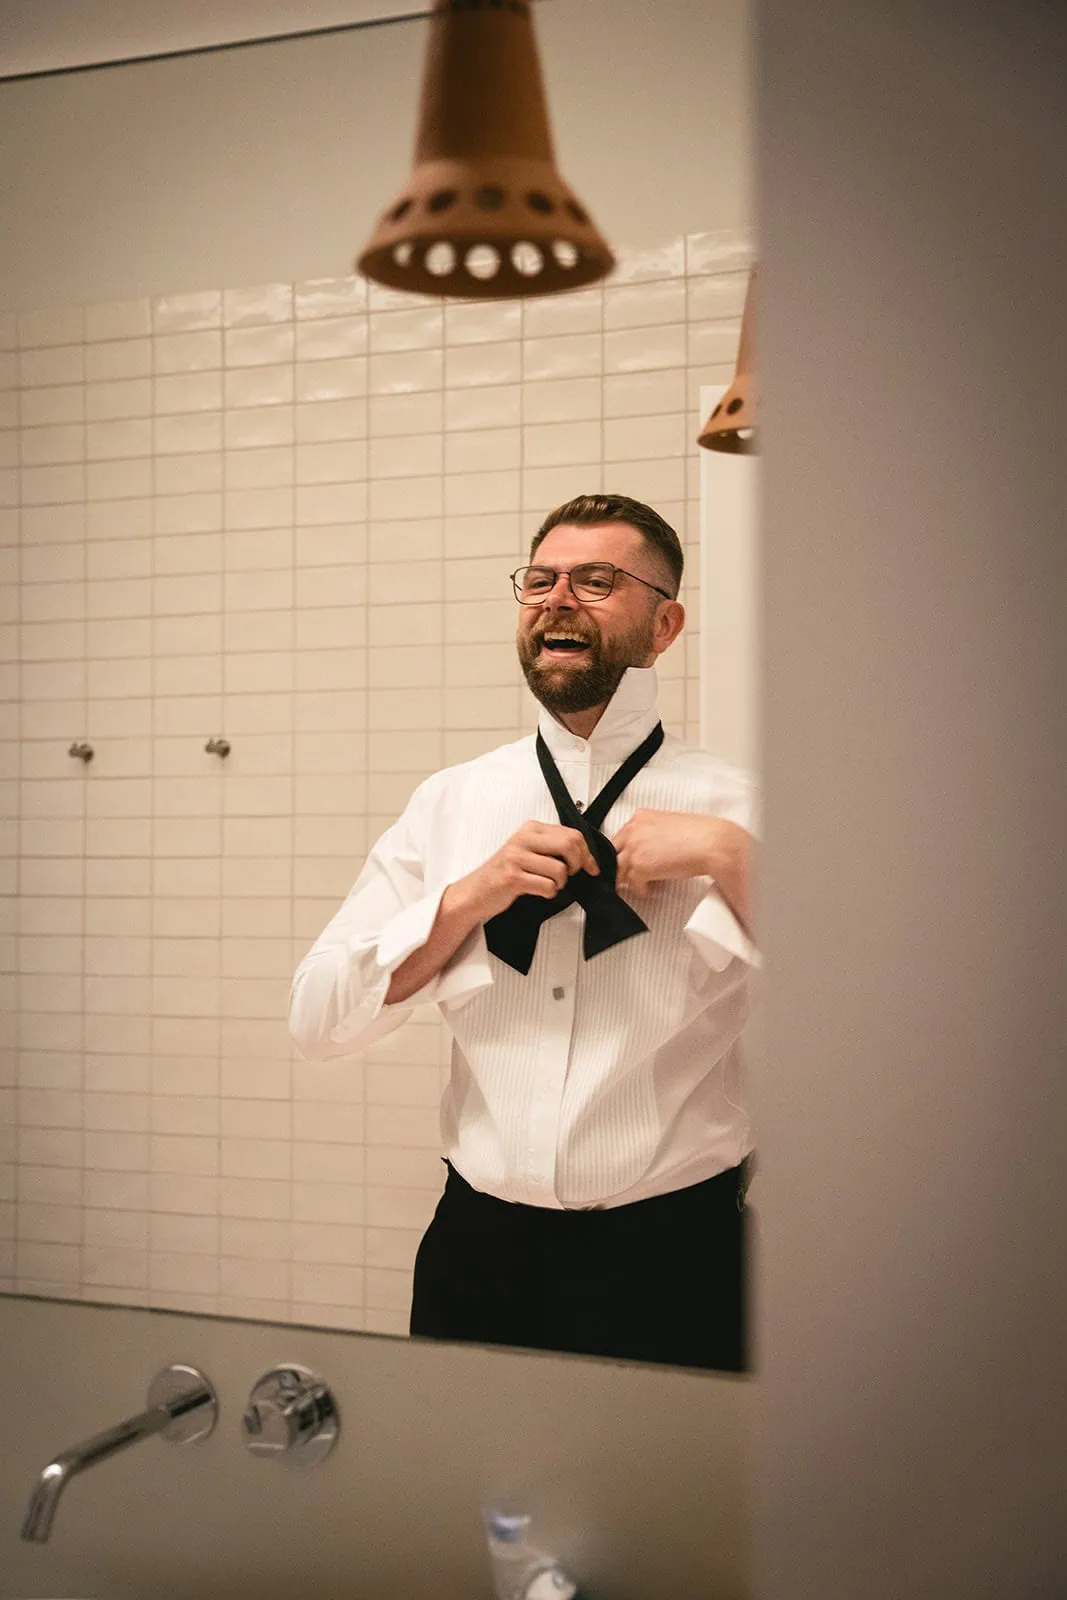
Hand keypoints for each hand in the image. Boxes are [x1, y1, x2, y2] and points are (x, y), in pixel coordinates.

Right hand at [463, 821, 598, 920]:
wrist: (475, 892)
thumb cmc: (505, 873)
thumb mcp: (528, 851)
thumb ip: (552, 847)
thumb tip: (586, 856)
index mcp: (530, 829)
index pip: (572, 834)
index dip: (587, 854)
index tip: (590, 867)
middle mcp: (523, 839)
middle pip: (569, 845)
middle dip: (577, 865)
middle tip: (570, 874)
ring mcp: (516, 857)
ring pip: (560, 869)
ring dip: (560, 883)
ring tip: (548, 884)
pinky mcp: (512, 877)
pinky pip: (547, 886)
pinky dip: (549, 893)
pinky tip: (539, 891)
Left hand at [613, 809, 750, 906]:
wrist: (714, 843)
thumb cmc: (702, 834)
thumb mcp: (671, 826)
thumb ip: (655, 835)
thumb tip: (653, 849)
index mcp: (641, 817)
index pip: (622, 837)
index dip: (627, 852)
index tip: (631, 860)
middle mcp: (633, 830)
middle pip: (615, 853)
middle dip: (622, 865)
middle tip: (630, 876)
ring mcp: (634, 848)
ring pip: (619, 870)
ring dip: (629, 879)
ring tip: (640, 885)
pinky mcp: (640, 866)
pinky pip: (631, 884)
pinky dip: (640, 889)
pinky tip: (650, 889)